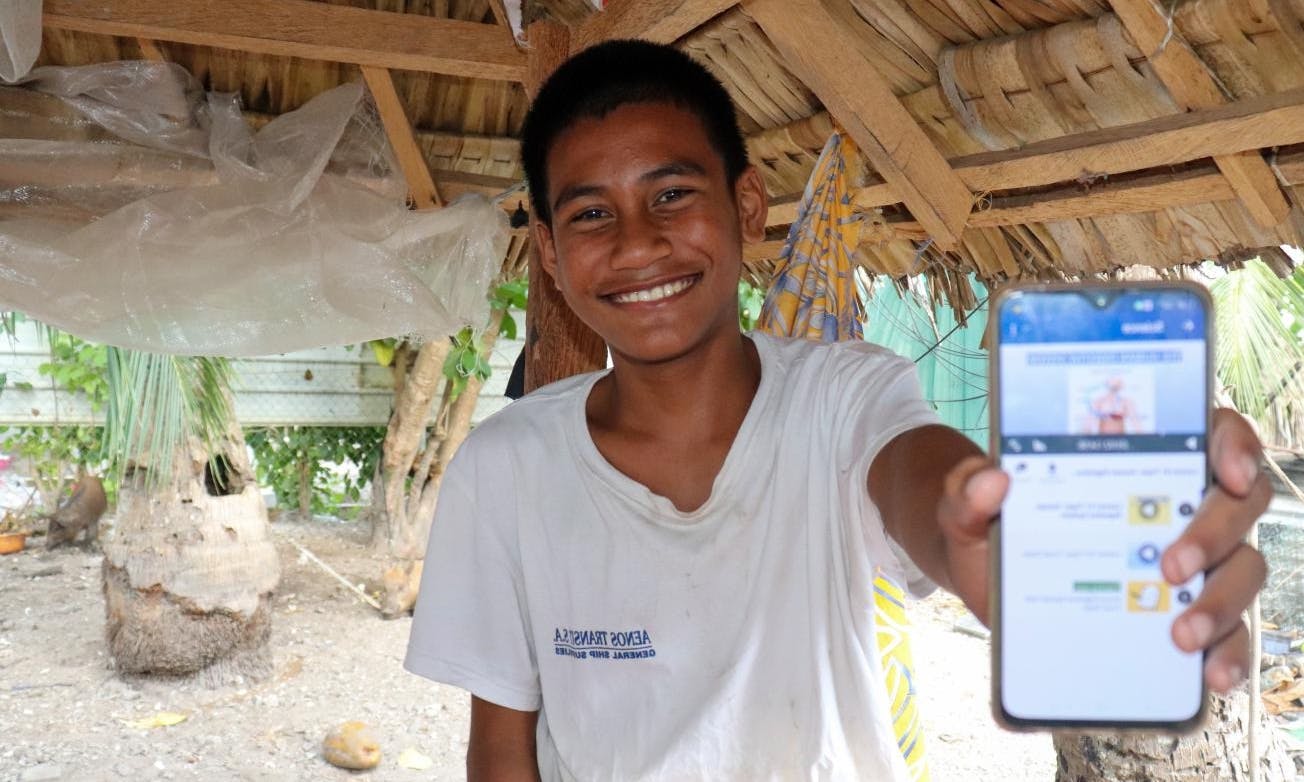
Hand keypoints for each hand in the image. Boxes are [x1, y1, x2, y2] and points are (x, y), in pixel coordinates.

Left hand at [936, 409, 1268, 693]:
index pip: (1211, 432)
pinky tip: (1210, 674)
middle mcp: (1176, 505)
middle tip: (1170, 567)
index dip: (1234, 445)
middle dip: (1213, 534)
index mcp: (1138, 459)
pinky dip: (1228, 654)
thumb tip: (992, 480)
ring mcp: (1188, 562)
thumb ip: (966, 487)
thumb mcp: (964, 502)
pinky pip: (1228, 634)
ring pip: (1241, 570)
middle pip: (1236, 505)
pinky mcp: (1181, 614)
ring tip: (1180, 635)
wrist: (979, 576)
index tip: (1227, 472)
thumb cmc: (986, 523)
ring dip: (1220, 602)